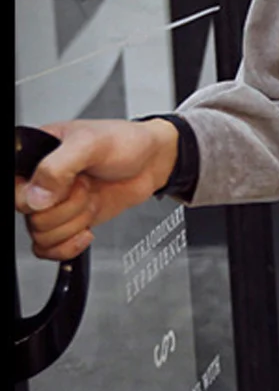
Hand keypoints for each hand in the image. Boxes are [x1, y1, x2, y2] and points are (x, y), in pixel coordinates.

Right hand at [14, 118, 179, 260]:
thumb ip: (58, 167)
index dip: (38, 197)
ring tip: (92, 199)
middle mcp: (40, 182)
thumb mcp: (90, 144)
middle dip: (68, 207)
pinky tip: (87, 231)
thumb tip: (35, 198)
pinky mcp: (70, 221)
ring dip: (75, 222)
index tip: (64, 189)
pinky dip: (68, 246)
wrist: (152, 161)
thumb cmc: (124, 143)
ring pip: (42, 234)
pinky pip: (50, 248)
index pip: (15, 191)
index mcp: (35, 156)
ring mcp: (55, 203)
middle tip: (86, 186)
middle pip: (31, 217)